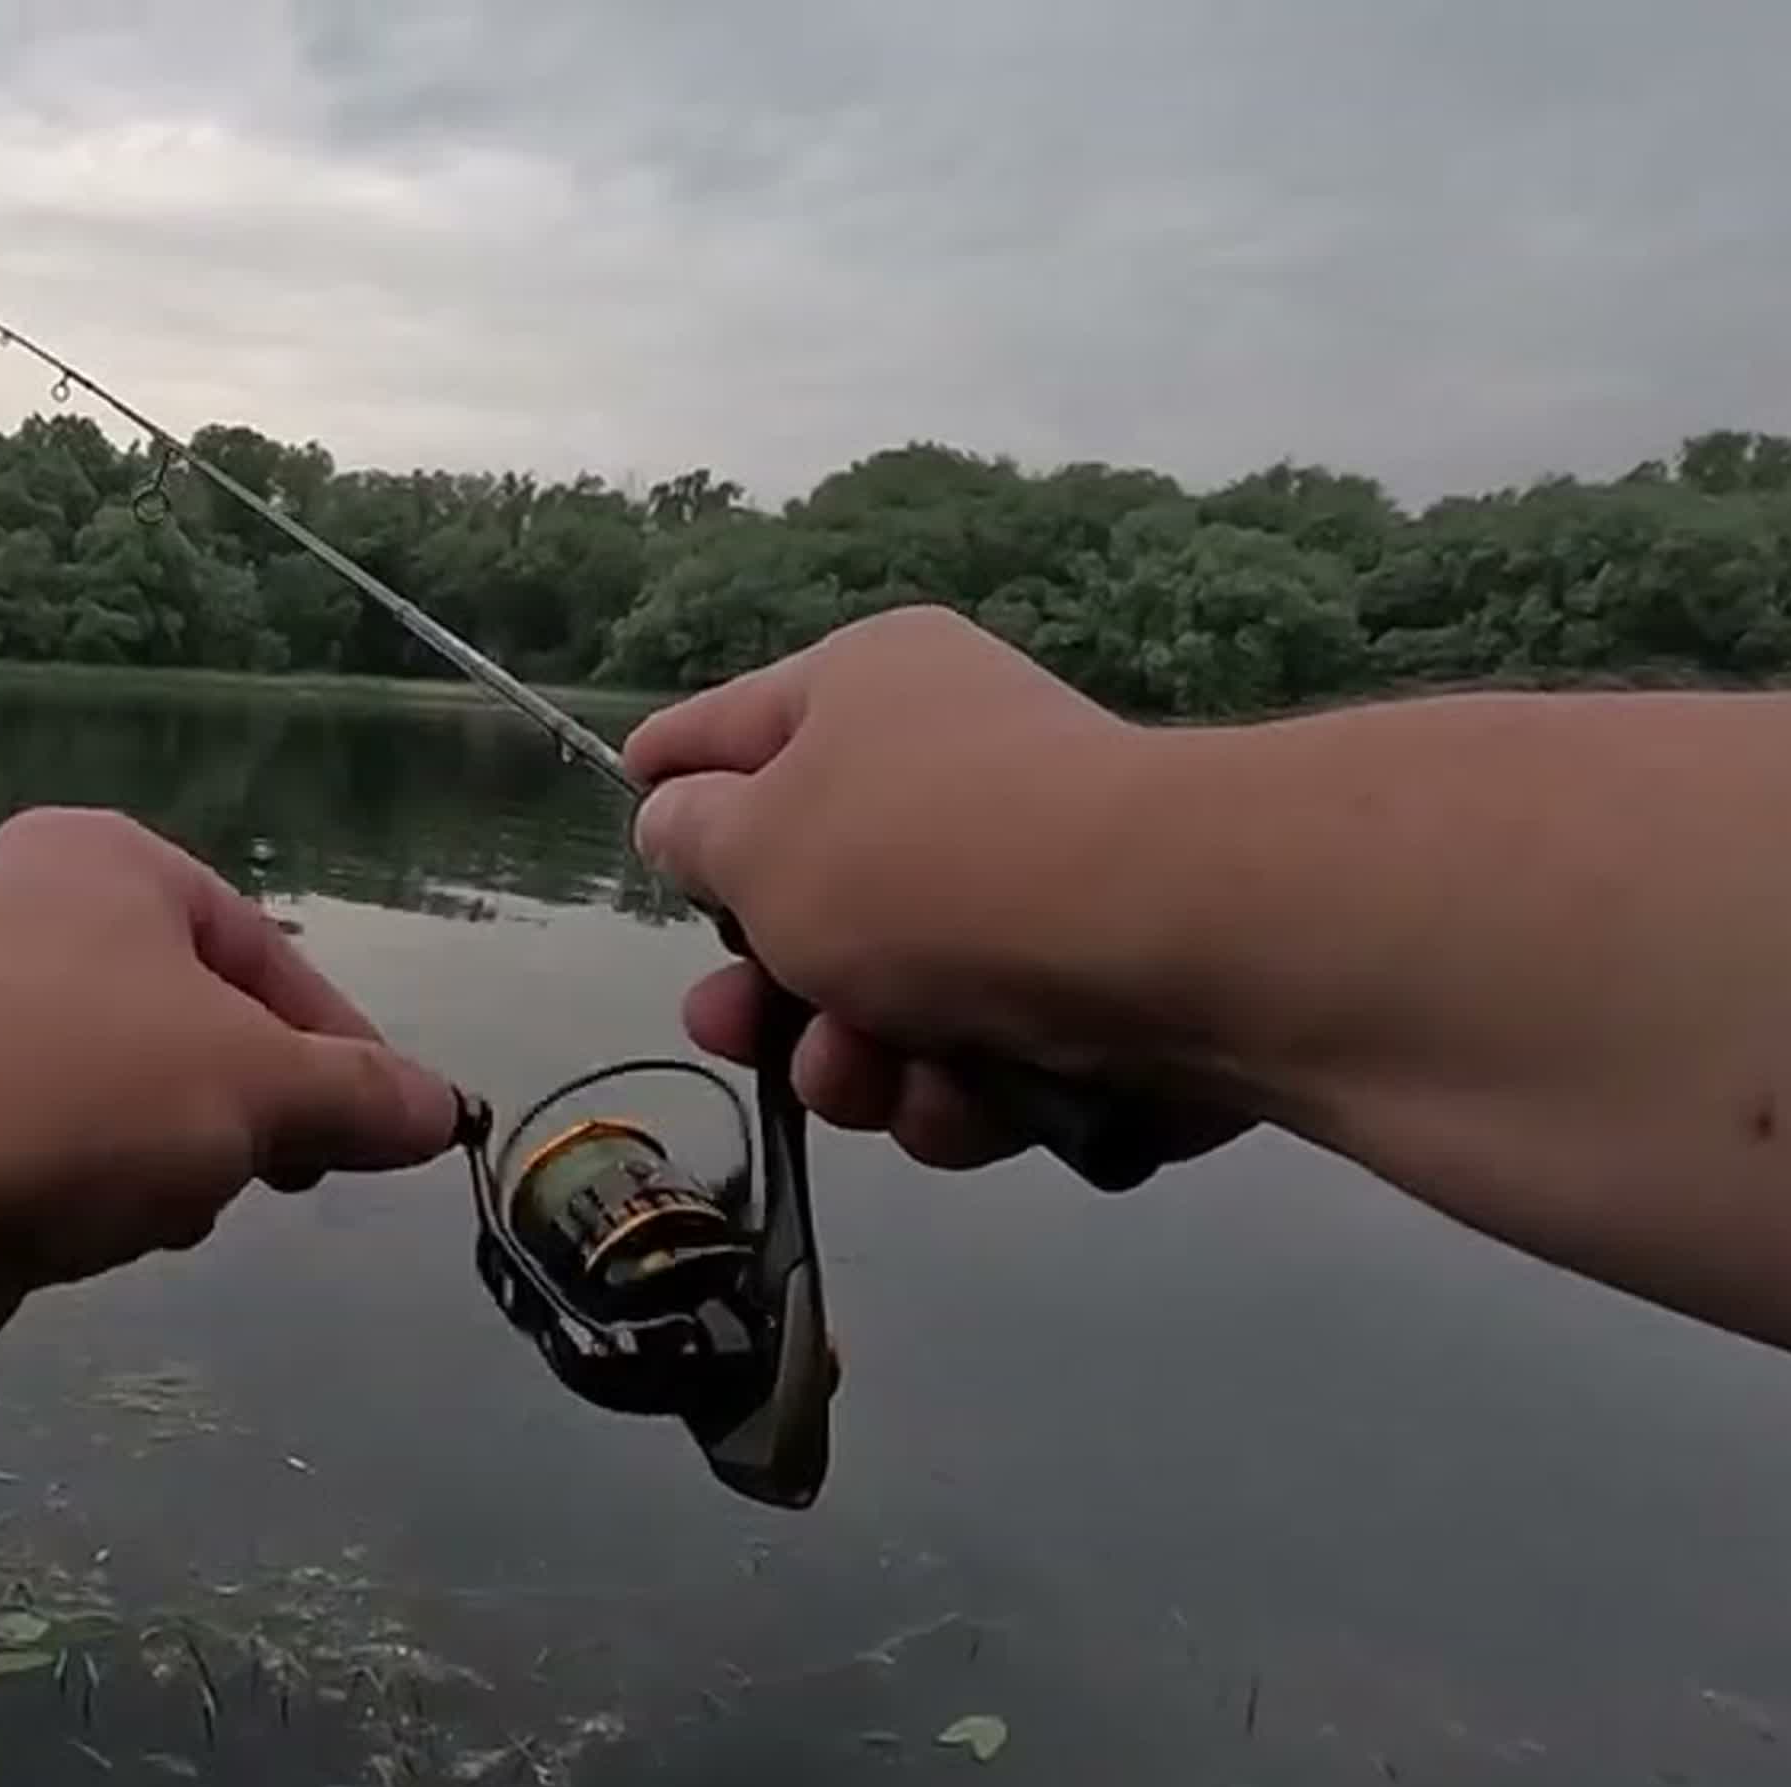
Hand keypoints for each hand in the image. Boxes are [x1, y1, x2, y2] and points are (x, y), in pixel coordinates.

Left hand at [0, 808, 462, 1377]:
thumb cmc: (80, 1091)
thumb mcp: (260, 1086)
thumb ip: (358, 1096)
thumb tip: (443, 1110)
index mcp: (108, 862)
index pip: (267, 954)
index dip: (341, 1052)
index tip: (388, 1135)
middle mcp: (30, 916)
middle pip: (196, 1027)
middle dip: (242, 1113)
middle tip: (276, 1176)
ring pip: (127, 1100)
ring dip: (164, 1166)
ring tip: (156, 1206)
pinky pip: (53, 1154)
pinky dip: (83, 1195)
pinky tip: (85, 1235)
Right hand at [622, 607, 1255, 1171]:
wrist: (1159, 938)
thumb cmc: (922, 862)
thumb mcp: (755, 843)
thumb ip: (695, 835)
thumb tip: (683, 815)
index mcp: (867, 688)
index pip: (738, 719)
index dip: (674, 770)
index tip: (631, 802)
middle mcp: (951, 768)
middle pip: (812, 893)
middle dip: (766, 988)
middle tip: (733, 1029)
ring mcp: (1029, 883)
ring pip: (888, 1000)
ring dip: (854, 1060)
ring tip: (866, 1073)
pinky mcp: (1092, 987)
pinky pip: (978, 1053)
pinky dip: (956, 1090)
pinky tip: (961, 1095)